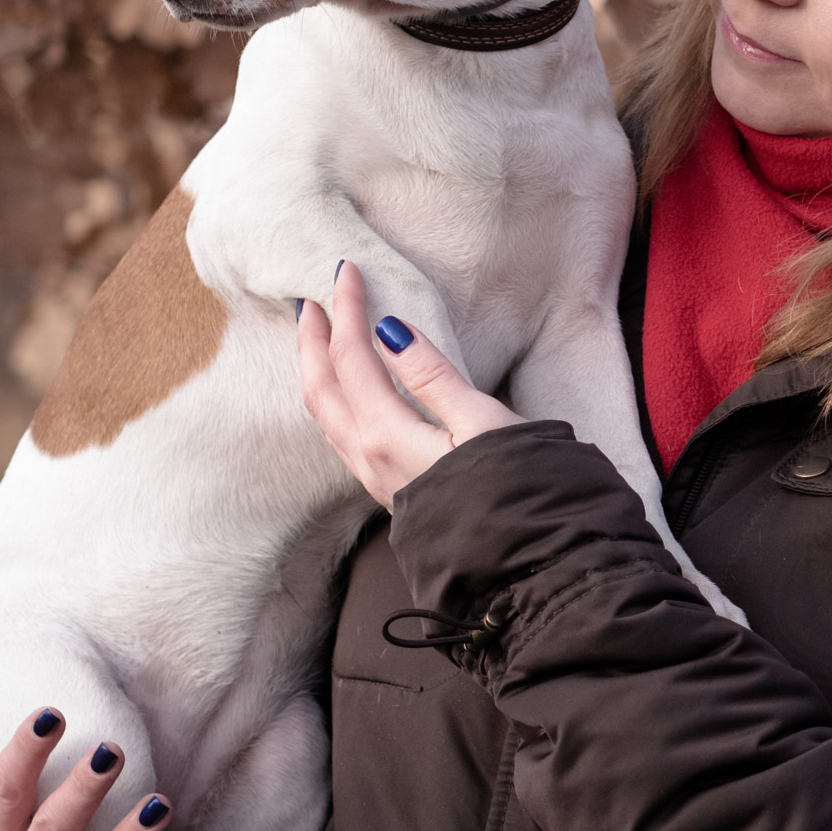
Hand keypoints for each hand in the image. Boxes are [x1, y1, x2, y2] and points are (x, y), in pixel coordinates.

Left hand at [295, 261, 520, 509]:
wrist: (522, 560)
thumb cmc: (515, 488)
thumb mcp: (481, 421)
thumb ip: (432, 375)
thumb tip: (390, 330)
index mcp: (386, 435)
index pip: (352, 357)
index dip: (346, 309)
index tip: (346, 270)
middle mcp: (367, 458)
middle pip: (320, 388)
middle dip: (311, 340)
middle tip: (308, 300)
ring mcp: (373, 479)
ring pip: (325, 416)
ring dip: (316, 371)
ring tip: (317, 340)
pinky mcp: (387, 490)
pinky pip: (340, 436)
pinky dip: (333, 401)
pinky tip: (346, 393)